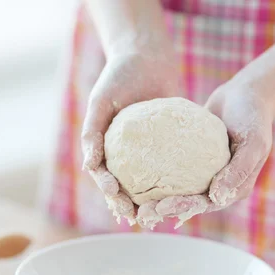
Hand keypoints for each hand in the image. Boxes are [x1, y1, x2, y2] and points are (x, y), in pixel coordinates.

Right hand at [82, 43, 182, 223]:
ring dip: (153, 202)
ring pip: (149, 184)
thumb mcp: (101, 101)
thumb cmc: (118, 76)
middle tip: (141, 218)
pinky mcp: (169, 145)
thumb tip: (88, 166)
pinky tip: (186, 194)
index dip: (108, 191)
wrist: (146, 56)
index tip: (117, 197)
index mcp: (104, 148)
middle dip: (131, 206)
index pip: (104, 177)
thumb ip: (92, 132)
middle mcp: (125, 154)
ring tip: (163, 216)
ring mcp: (147, 152)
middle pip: (126, 187)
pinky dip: (176, 183)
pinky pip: (172, 167)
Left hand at [137, 82, 273, 227]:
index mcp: (233, 188)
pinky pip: (172, 166)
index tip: (160, 208)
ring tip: (132, 200)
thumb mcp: (253, 143)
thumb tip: (217, 198)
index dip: (182, 208)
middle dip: (163, 209)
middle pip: (187, 202)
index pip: (205, 204)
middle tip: (140, 213)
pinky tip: (134, 170)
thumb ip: (238, 170)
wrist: (248, 93)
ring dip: (156, 196)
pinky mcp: (191, 158)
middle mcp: (218, 185)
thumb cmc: (254, 117)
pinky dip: (156, 171)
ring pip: (177, 188)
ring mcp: (204, 172)